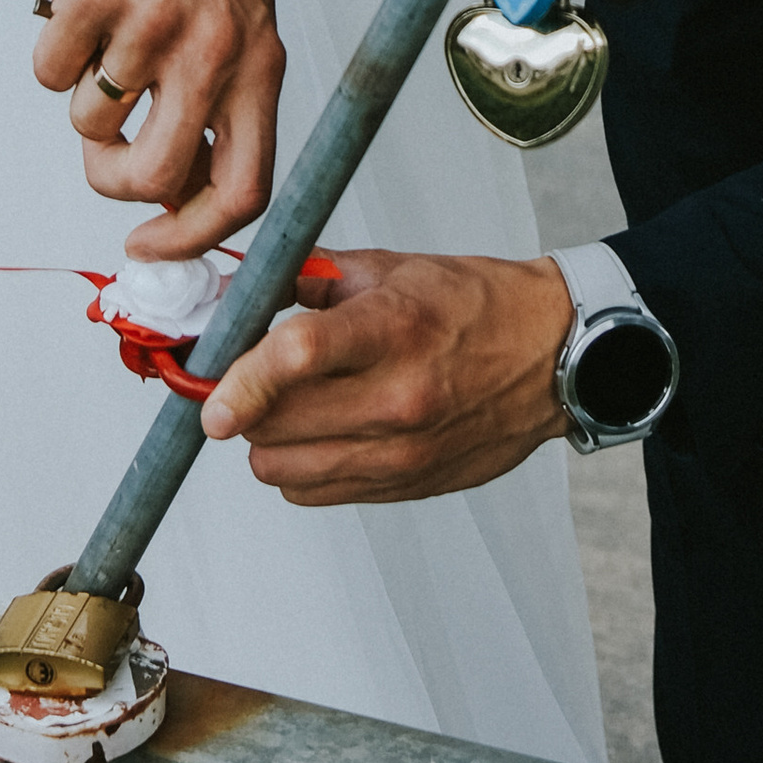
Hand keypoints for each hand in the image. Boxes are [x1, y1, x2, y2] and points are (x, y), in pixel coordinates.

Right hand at [35, 0, 283, 258]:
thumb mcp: (246, 27)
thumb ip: (221, 106)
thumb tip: (173, 194)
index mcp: (259, 67)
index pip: (244, 189)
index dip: (193, 237)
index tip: (150, 244)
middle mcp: (212, 49)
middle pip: (153, 175)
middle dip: (113, 182)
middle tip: (104, 154)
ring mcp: (151, 21)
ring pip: (89, 124)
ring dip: (84, 100)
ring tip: (108, 43)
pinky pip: (49, 75)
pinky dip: (53, 57)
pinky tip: (81, 14)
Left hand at [200, 248, 571, 503]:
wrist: (552, 357)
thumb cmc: (475, 305)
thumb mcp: (393, 268)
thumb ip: (310, 278)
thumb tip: (240, 288)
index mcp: (394, 328)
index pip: (295, 357)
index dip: (239, 379)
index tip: (211, 393)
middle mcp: (398, 397)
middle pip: (276, 424)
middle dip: (245, 403)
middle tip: (245, 380)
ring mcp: (403, 453)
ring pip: (285, 470)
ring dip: (269, 440)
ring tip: (291, 405)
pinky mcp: (407, 488)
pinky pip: (315, 494)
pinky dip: (301, 468)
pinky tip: (323, 432)